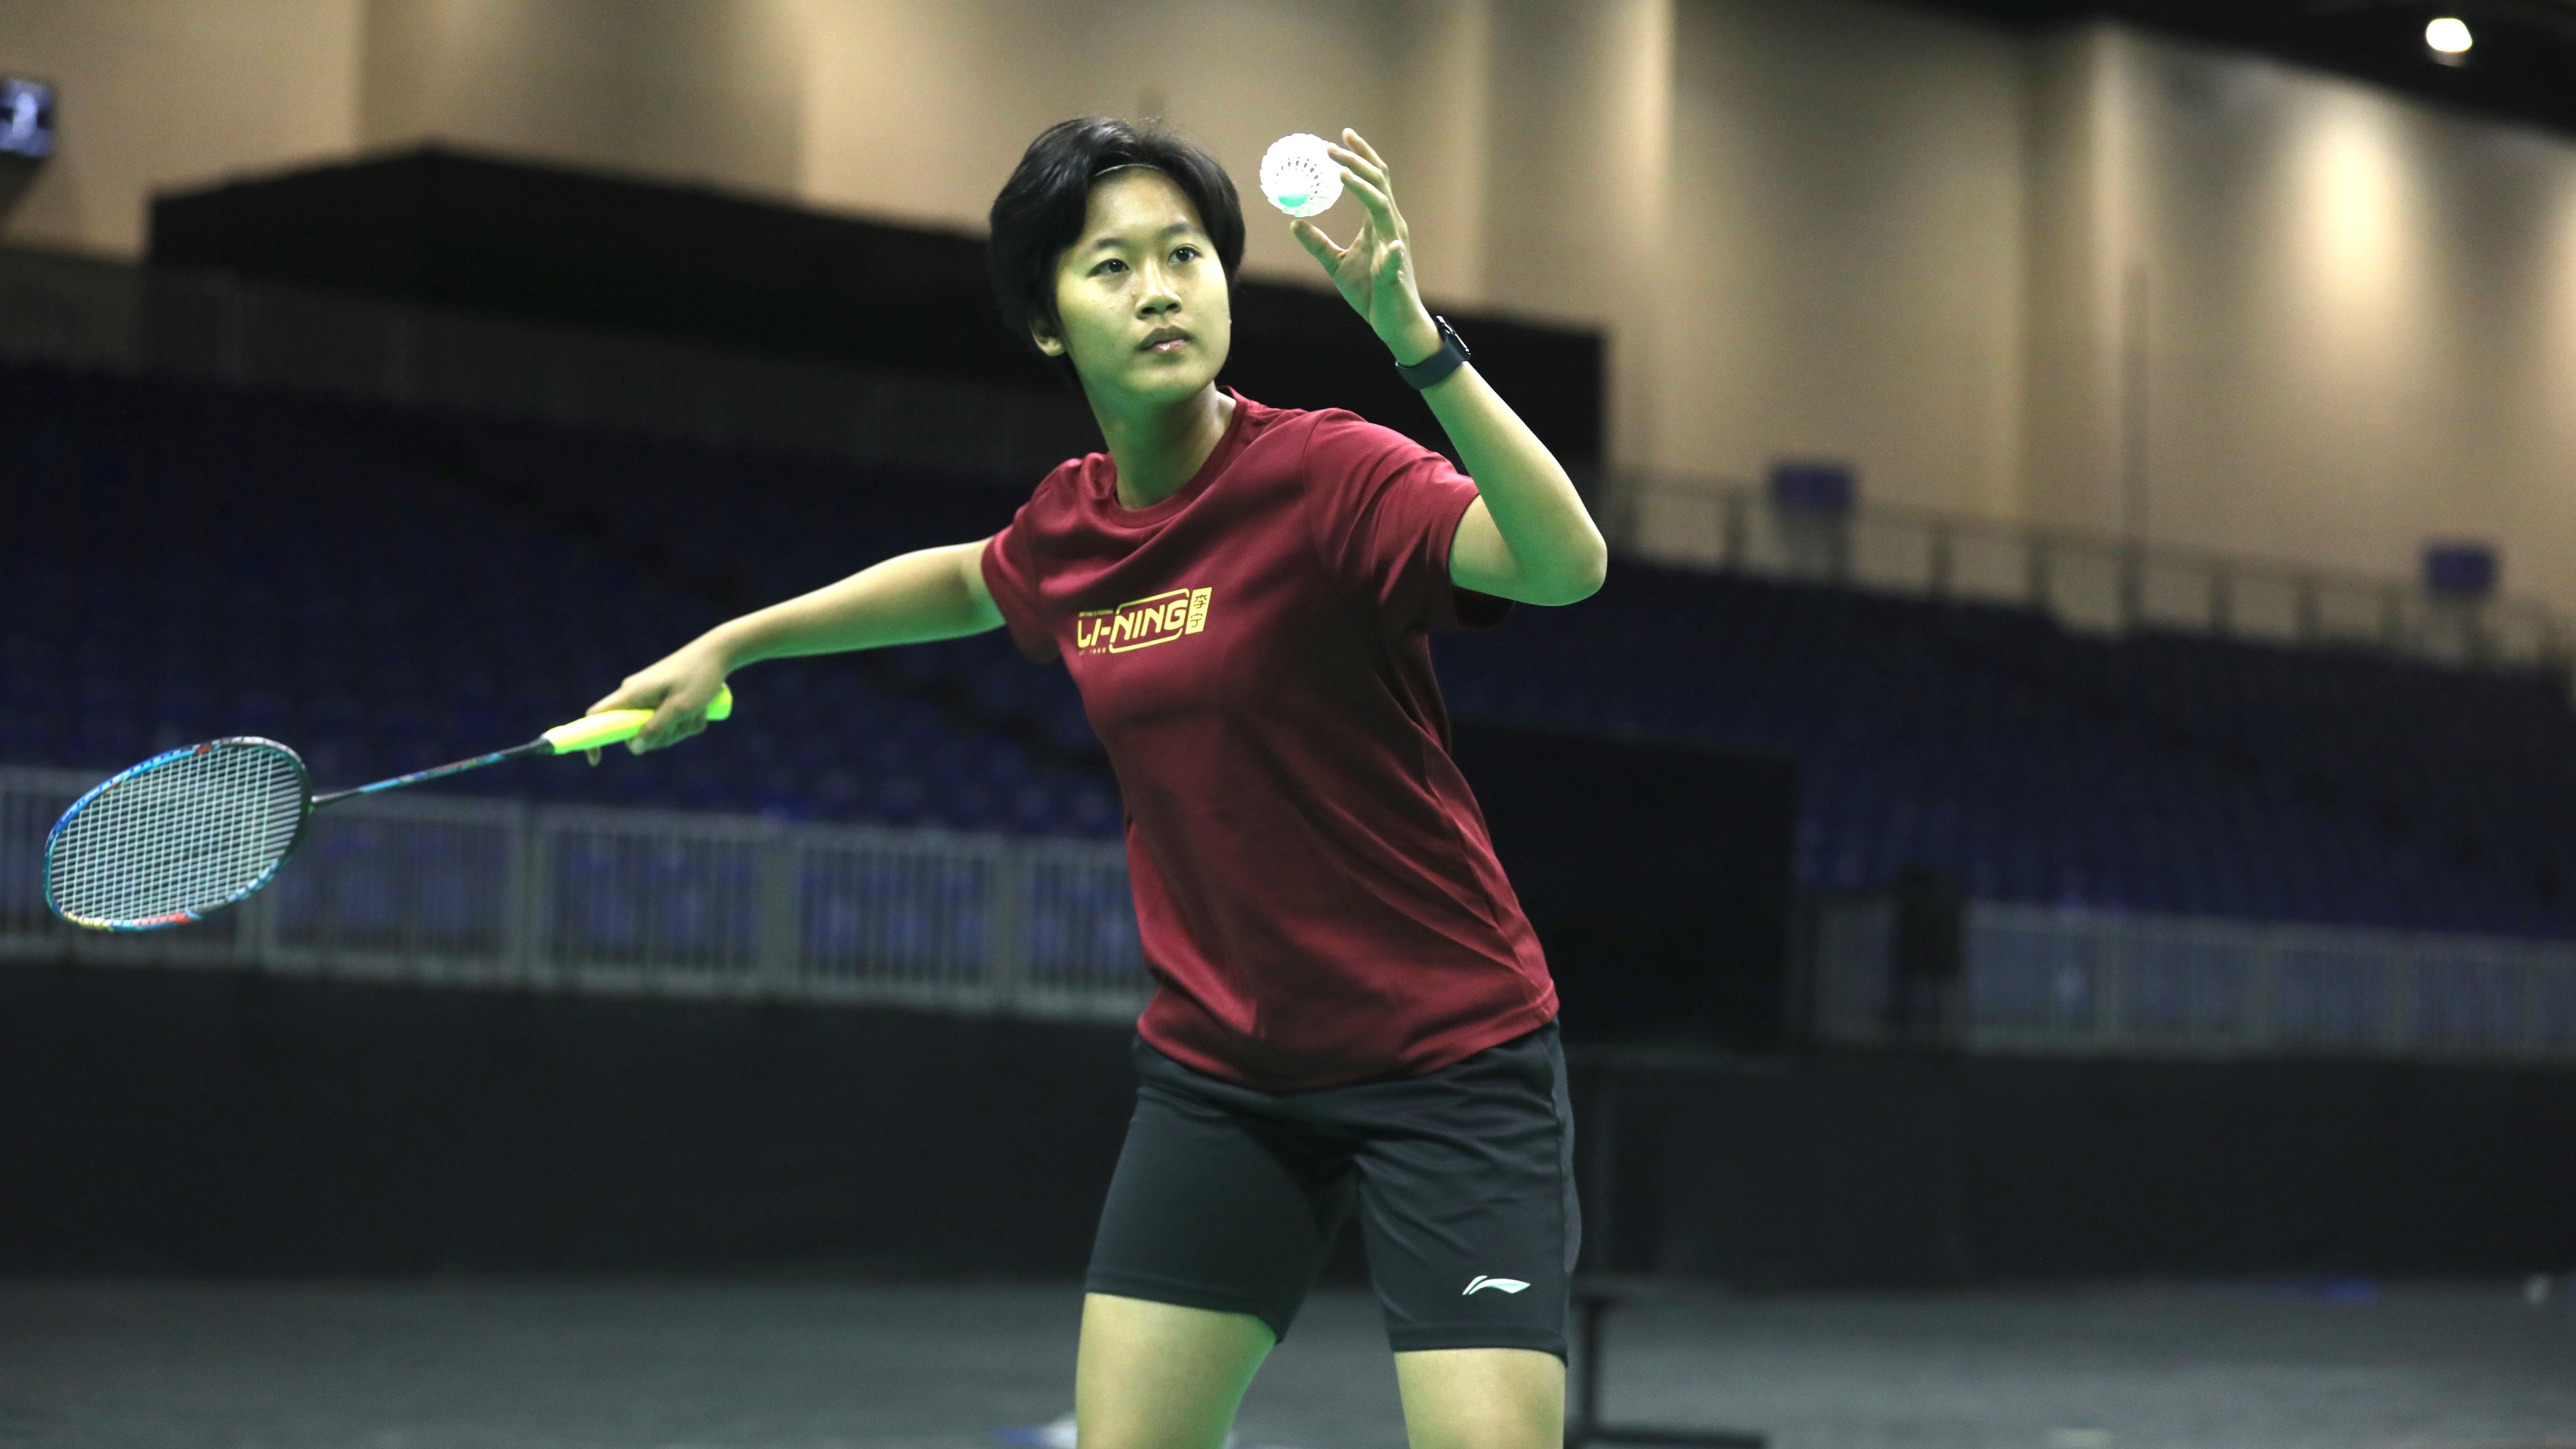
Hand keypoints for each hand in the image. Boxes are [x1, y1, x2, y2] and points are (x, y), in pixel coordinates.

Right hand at [585, 638, 729, 757]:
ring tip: (698, 711)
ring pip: (657, 729)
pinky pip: (669, 720)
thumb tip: (634, 748)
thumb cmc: (699, 677)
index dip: (592, 739)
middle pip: (634, 732)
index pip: (597, 716)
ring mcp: (649, 695)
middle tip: (684, 724)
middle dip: (662, 737)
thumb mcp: (680, 707)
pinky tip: (701, 709)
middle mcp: (635, 694)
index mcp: (631, 693)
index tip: (596, 761)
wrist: (718, 653)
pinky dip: (686, 720)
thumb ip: (656, 728)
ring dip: (680, 728)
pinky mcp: (663, 697)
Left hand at [1289, 129, 1440, 364]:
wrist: (1395, 322)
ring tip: (1341, 172)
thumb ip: (1318, 243)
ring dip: (1363, 187)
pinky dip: (1390, 252)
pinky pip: (1393, 259)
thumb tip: (1295, 223)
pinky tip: (1388, 246)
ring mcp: (1394, 247)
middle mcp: (1390, 227)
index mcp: (1378, 223)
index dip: (1360, 157)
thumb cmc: (1371, 293)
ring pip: (1383, 207)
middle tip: (1330, 146)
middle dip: (1356, 161)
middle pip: (1379, 182)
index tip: (1343, 135)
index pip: (1373, 179)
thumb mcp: (1336, 264)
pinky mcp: (1393, 273)